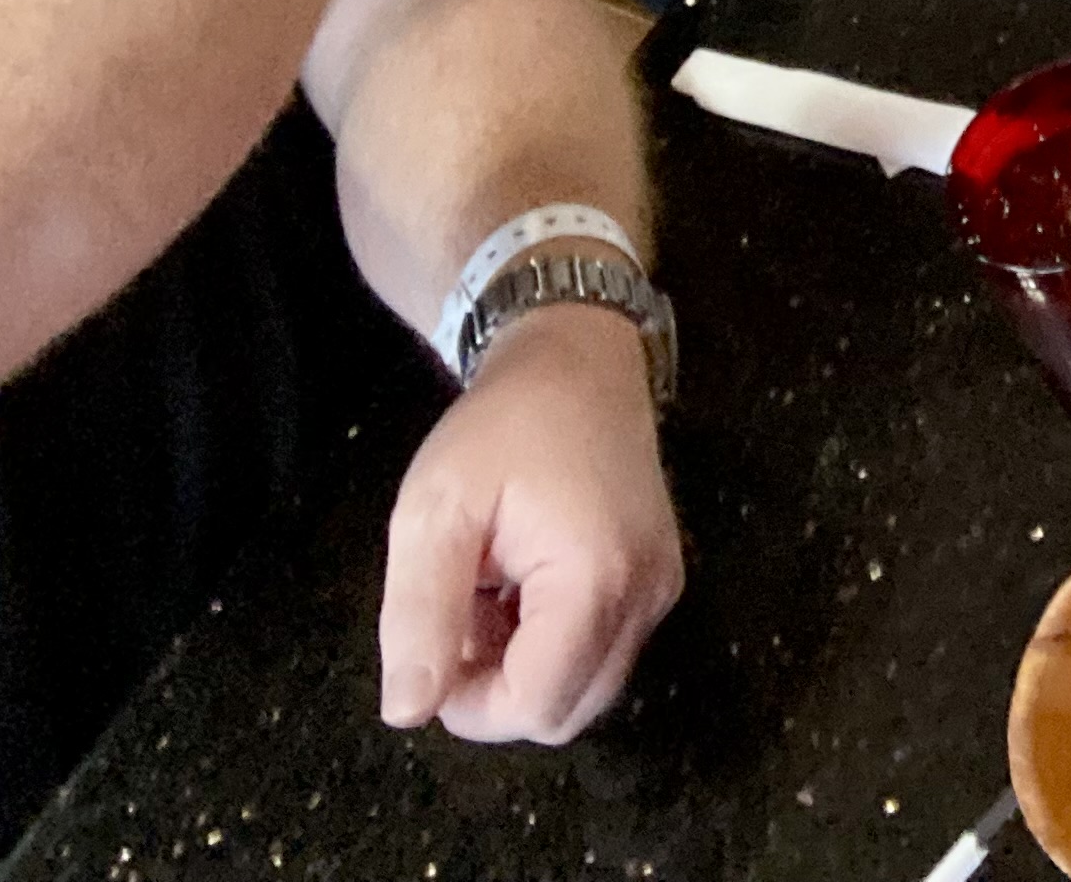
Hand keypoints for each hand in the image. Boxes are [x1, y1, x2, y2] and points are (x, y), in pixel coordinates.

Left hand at [378, 303, 681, 743]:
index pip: (535, 706)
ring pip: (585, 690)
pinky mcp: (660, 580)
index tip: (436, 641)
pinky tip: (524, 584)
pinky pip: (603, 654)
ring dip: (526, 667)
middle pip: (565, 712)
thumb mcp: (434, 510)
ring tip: (494, 591)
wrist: (577, 358)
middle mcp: (648, 595)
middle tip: (463, 610)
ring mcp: (662, 589)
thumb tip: (408, 712)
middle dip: (499, 687)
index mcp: (597, 578)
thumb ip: (419, 615)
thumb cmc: (501, 427)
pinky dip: (555, 644)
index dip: (470, 703)